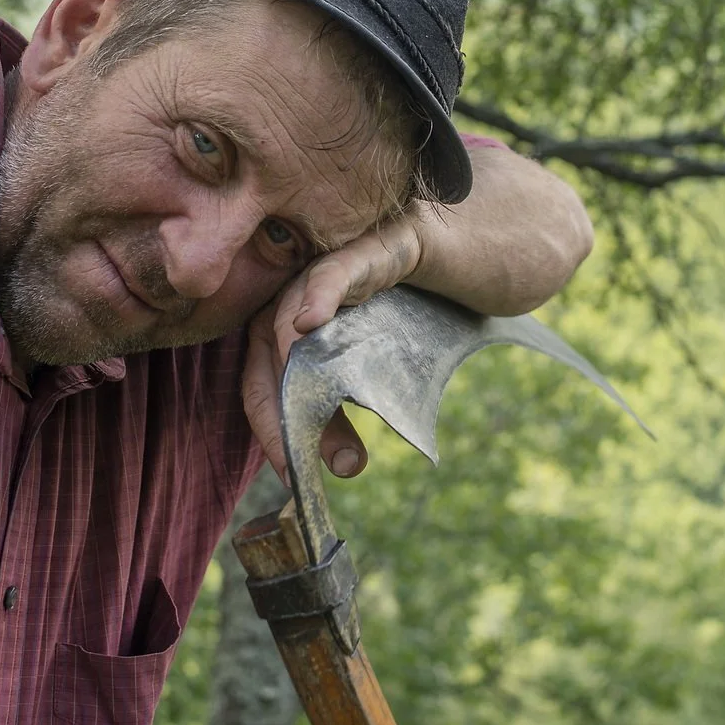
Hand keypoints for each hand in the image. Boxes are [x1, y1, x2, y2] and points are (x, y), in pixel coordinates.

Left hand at [239, 214, 425, 484]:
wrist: (466, 254)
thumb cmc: (417, 313)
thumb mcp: (375, 366)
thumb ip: (352, 403)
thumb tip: (344, 466)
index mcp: (287, 327)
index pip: (258, 383)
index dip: (271, 431)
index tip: (292, 474)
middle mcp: (295, 297)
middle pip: (268, 359)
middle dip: (293, 417)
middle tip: (329, 463)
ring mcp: (326, 269)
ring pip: (292, 324)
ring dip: (307, 378)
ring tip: (338, 433)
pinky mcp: (367, 250)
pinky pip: (331, 272)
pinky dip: (318, 295)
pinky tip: (311, 321)